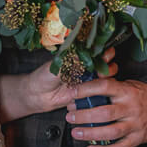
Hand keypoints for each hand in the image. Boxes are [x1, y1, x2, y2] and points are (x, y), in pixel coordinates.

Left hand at [0, 49, 118, 124]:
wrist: (38, 95)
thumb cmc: (44, 77)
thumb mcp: (57, 65)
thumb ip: (70, 61)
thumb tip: (84, 55)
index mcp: (80, 57)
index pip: (97, 50)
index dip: (104, 51)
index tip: (102, 54)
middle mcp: (86, 68)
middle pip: (107, 63)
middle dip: (108, 65)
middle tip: (100, 70)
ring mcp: (89, 81)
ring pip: (106, 78)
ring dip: (106, 78)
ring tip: (98, 80)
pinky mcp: (88, 94)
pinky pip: (99, 92)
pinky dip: (101, 91)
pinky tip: (96, 91)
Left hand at [68, 77, 146, 146]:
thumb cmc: (140, 96)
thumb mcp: (128, 85)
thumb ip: (110, 87)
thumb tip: (84, 88)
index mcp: (127, 91)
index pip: (104, 87)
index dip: (86, 90)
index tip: (71, 93)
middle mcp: (131, 108)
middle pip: (105, 113)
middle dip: (84, 116)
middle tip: (70, 116)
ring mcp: (135, 125)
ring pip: (111, 132)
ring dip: (90, 133)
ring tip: (75, 133)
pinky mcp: (137, 139)